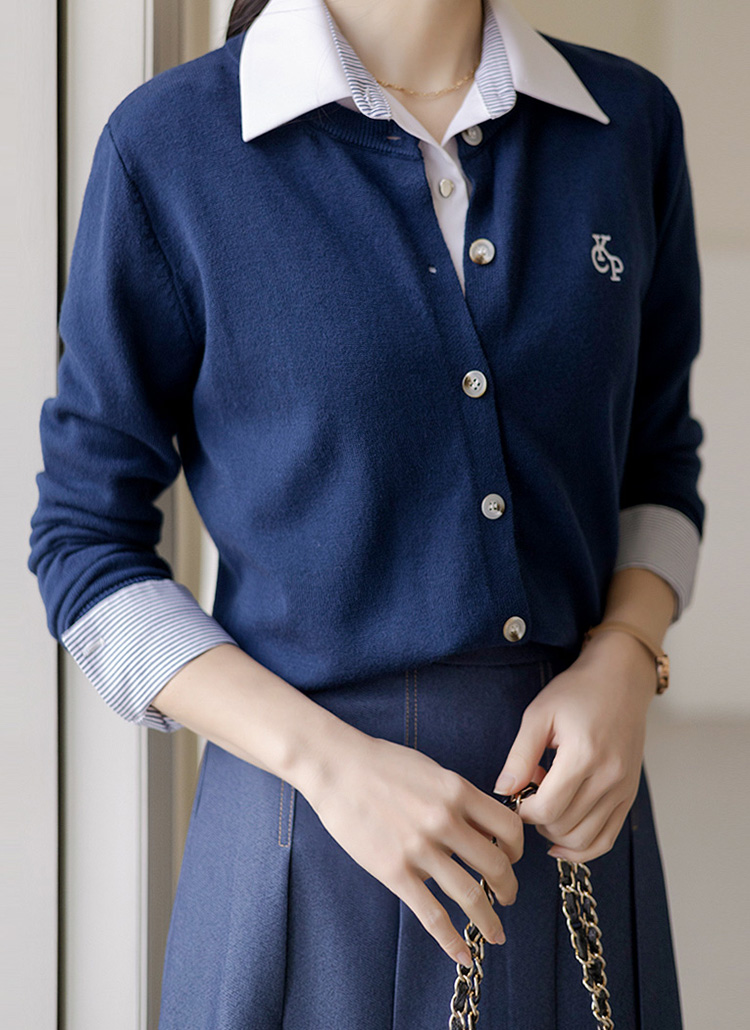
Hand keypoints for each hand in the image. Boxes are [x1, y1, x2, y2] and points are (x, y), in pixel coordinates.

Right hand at [301, 723, 530, 967]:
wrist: (336, 767)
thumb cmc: (382, 764)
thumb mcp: (432, 770)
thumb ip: (459, 797)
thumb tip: (483, 826)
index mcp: (457, 790)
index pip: (509, 827)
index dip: (518, 849)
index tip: (513, 858)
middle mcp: (445, 820)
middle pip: (496, 865)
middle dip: (508, 888)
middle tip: (508, 897)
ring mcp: (419, 848)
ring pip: (470, 895)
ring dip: (489, 920)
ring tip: (495, 932)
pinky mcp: (394, 871)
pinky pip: (431, 915)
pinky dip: (452, 941)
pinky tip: (463, 954)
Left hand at [492, 631, 656, 863]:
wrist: (620, 681)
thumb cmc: (577, 692)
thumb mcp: (539, 715)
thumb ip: (520, 756)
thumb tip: (503, 791)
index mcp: (584, 755)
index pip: (547, 809)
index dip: (523, 811)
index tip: (515, 795)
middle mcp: (609, 777)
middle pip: (565, 827)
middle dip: (537, 821)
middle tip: (529, 794)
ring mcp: (623, 790)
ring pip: (585, 839)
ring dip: (557, 834)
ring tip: (546, 806)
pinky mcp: (629, 796)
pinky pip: (607, 838)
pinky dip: (582, 847)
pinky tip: (560, 839)